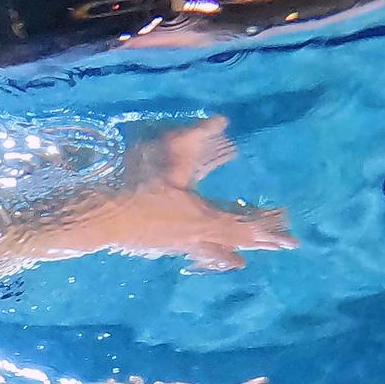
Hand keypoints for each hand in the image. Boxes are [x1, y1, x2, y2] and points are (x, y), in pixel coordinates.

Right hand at [94, 116, 296, 272]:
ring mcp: (174, 244)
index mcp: (202, 218)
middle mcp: (194, 236)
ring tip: (241, 263)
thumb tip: (221, 120)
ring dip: (229, 255)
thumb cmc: (133, 186)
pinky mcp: (157, 246)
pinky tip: (198, 254)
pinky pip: (191, 253)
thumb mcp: (167, 156)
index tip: (291, 236)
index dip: (268, 229)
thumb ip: (195, 137)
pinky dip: (204, 255)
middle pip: (233, 243)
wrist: (94, 216)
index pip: (244, 226)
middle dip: (259, 243)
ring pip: (210, 253)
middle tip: (282, 246)